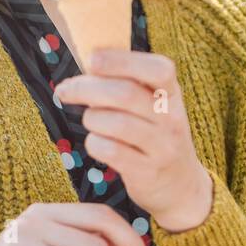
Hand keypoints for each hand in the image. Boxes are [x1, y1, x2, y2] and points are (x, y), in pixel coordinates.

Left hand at [54, 48, 213, 232]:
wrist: (181, 186)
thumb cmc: (154, 134)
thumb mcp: (154, 106)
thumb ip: (129, 82)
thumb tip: (88, 60)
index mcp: (172, 94)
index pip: (159, 69)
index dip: (122, 61)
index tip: (91, 59)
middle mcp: (172, 118)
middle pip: (126, 94)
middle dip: (87, 88)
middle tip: (64, 89)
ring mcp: (162, 146)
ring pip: (115, 123)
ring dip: (91, 118)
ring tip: (90, 120)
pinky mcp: (147, 171)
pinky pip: (110, 151)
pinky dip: (95, 144)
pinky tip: (97, 142)